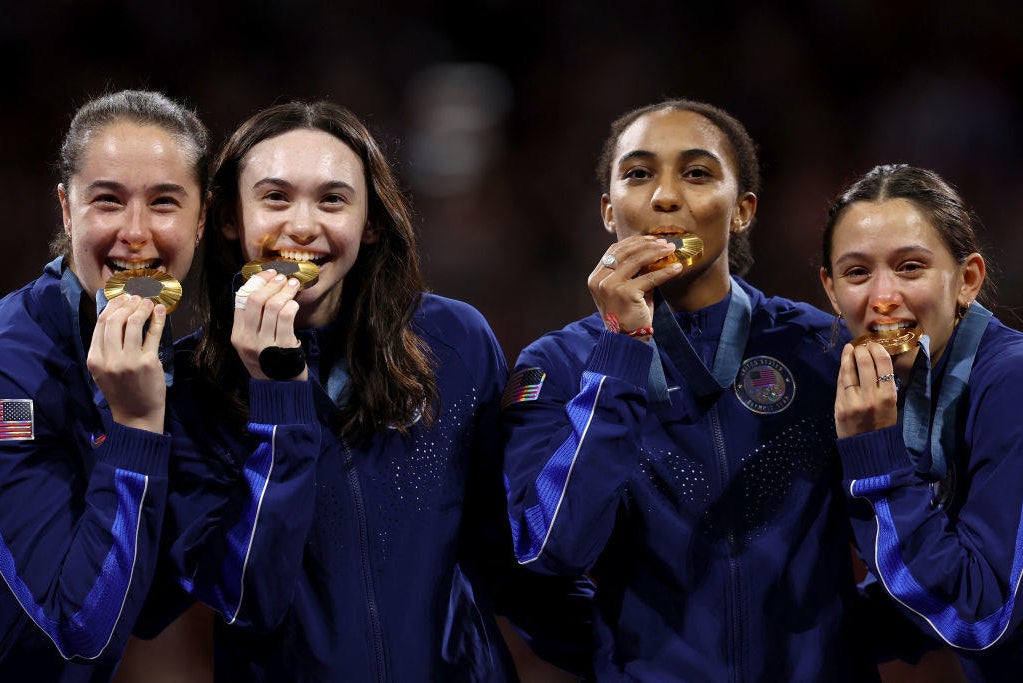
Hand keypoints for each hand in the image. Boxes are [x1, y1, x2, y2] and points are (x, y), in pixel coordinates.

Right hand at [88, 294, 167, 432]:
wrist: (136, 415)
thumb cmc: (122, 390)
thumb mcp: (104, 370)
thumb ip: (105, 346)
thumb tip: (115, 314)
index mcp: (94, 359)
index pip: (100, 323)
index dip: (112, 306)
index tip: (122, 298)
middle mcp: (109, 359)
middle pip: (115, 320)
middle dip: (127, 304)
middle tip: (137, 297)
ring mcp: (129, 361)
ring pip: (133, 323)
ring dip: (142, 308)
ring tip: (148, 302)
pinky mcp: (148, 363)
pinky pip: (153, 334)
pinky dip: (157, 319)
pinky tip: (159, 311)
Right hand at [231, 271, 307, 380]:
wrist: (280, 391)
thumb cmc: (269, 363)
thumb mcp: (253, 343)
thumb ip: (254, 321)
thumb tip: (264, 288)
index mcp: (237, 335)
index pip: (241, 300)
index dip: (256, 282)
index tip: (268, 273)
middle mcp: (247, 340)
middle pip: (255, 300)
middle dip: (271, 284)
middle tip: (284, 277)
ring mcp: (264, 345)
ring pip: (272, 306)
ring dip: (285, 291)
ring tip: (293, 285)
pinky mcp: (282, 348)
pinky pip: (286, 318)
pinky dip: (291, 305)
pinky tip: (295, 303)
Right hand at [588, 235, 678, 337]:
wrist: (625, 339)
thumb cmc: (626, 314)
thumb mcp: (623, 289)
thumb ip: (630, 271)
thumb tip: (651, 251)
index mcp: (596, 277)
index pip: (614, 250)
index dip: (633, 241)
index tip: (650, 239)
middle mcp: (600, 280)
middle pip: (625, 252)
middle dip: (647, 244)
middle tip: (664, 243)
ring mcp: (611, 286)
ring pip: (637, 260)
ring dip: (656, 252)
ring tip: (670, 250)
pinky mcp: (626, 293)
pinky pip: (650, 278)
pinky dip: (665, 272)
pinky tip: (676, 268)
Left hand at [834, 342, 897, 437]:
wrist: (868, 447)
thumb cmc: (882, 423)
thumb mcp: (890, 404)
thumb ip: (884, 384)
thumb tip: (877, 360)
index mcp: (888, 395)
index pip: (884, 364)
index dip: (877, 349)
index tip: (874, 344)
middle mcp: (871, 396)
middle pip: (865, 362)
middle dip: (862, 349)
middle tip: (862, 346)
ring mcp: (854, 401)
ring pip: (849, 370)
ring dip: (849, 355)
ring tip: (850, 348)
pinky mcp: (840, 405)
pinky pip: (841, 382)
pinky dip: (843, 369)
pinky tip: (844, 361)